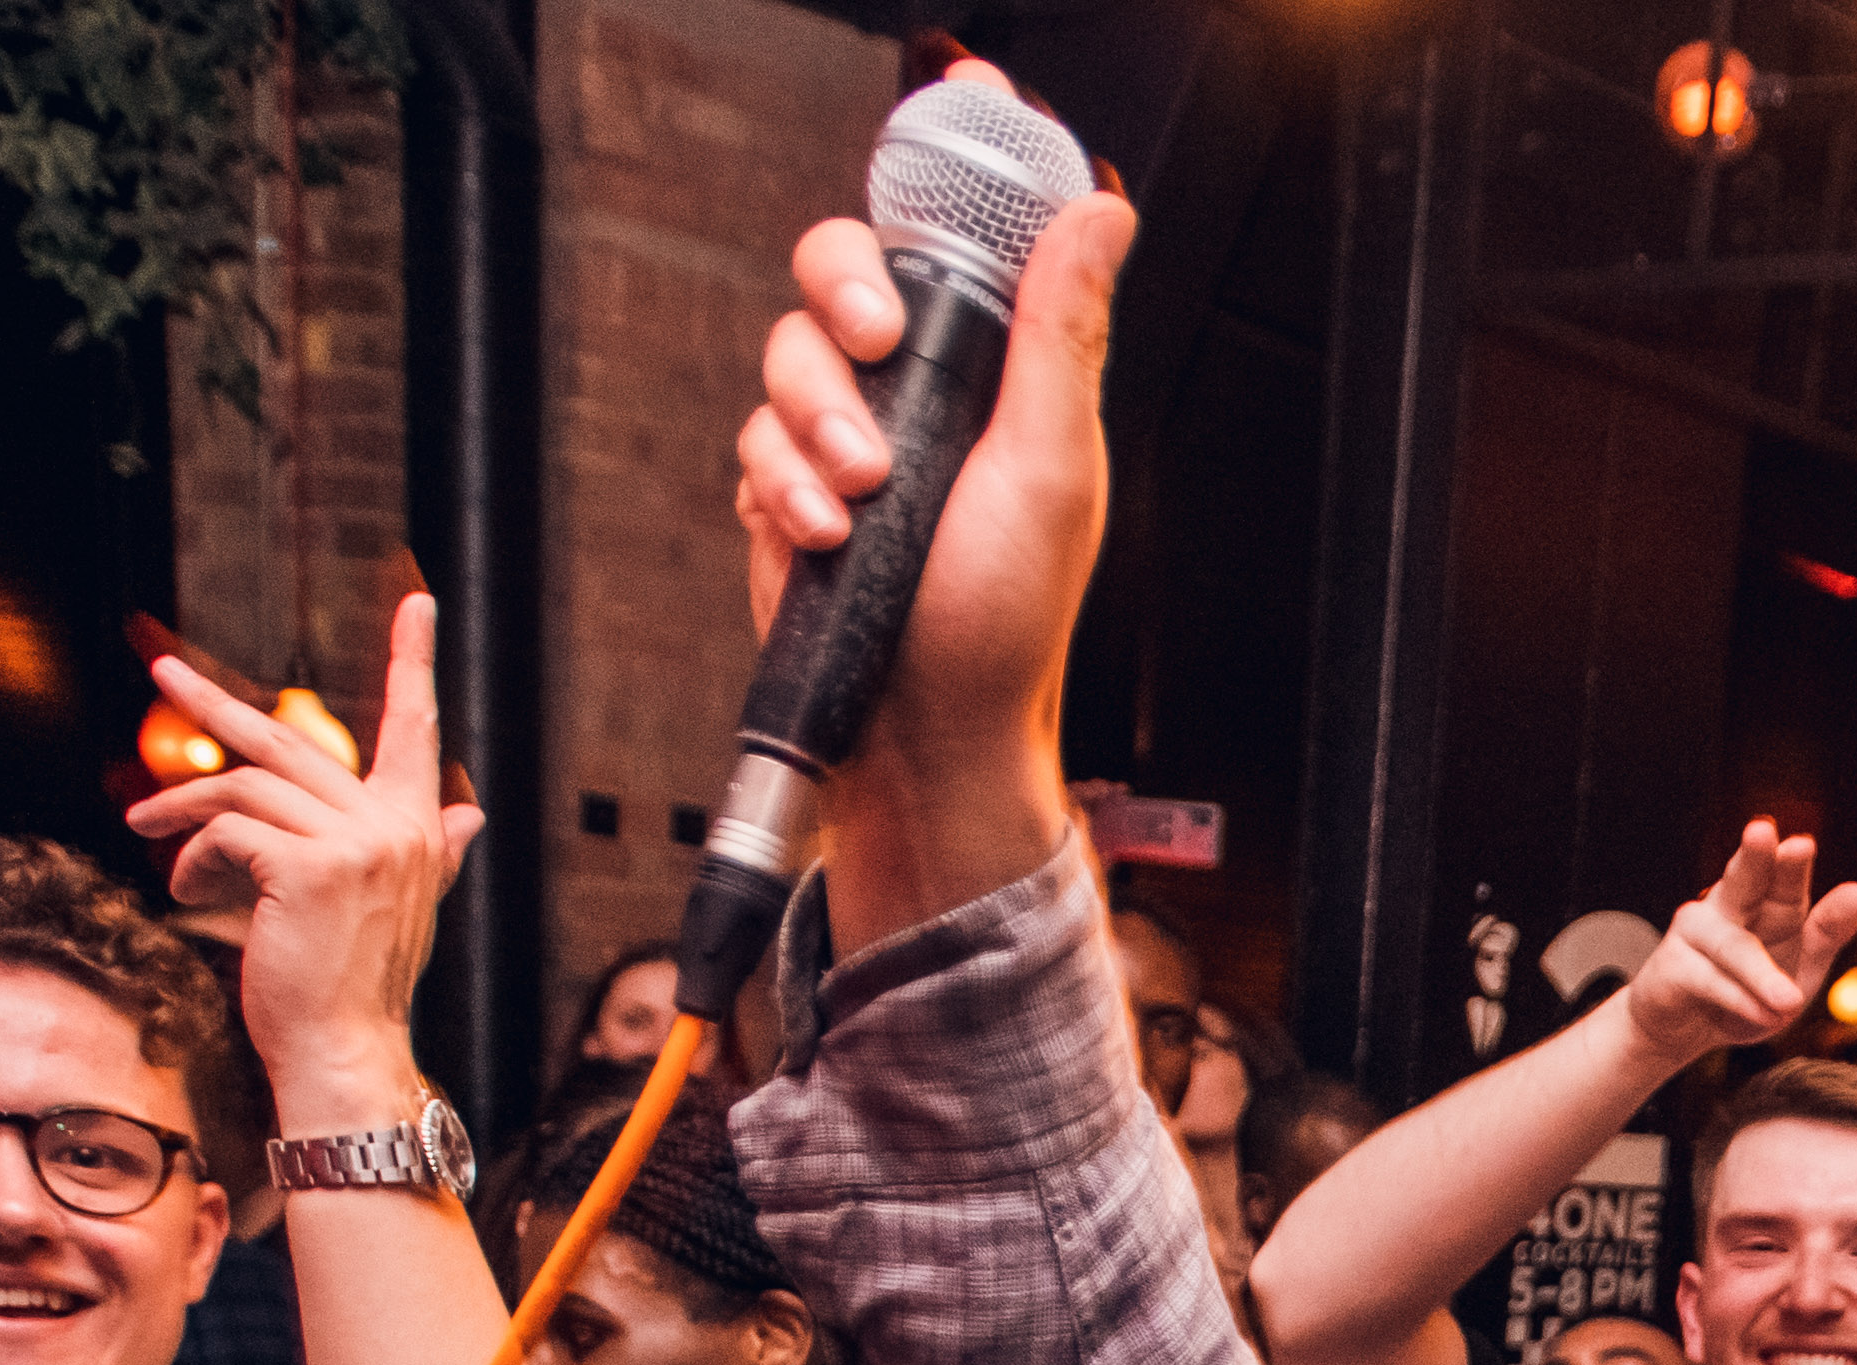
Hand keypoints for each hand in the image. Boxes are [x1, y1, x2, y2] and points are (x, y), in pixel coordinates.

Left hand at [123, 594, 475, 1126]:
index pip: (417, 729)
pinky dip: (195, 859)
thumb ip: (430, 851)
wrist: (346, 1051)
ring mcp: (357, 843)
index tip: (419, 602)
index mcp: (417, 829)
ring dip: (184, 809)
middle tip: (160, 673)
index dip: (414, 662)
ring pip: (245, 790)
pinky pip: (229, 834)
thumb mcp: (394, 905)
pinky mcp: (310, 866)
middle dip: (214, 706)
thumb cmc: (357, 985)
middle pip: (290, 743)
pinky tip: (188, 891)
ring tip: (146, 828)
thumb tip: (472, 814)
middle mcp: (396, 826)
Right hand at [738, 64, 1139, 945]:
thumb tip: (1104, 214)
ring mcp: (848, 441)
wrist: (923, 735)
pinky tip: (826, 536)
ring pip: (786, 356)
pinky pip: (752, 444)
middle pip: (839, 271)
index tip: (933, 138)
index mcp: (994, 372)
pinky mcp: (789, 496)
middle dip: (840, 295)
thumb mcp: (1053, 465)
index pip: (957, 245)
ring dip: (814, 419)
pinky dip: (780, 486)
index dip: (938, 185)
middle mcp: (919, 395)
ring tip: (862, 494)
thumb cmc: (1005, 620)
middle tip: (873, 341)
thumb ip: (1059, 333)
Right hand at [1622, 822, 1856, 1068]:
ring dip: (1762, 975)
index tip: (1802, 846)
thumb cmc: (1749, 993)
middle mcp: (1728, 905)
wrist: (1686, 1030)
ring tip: (1790, 1002)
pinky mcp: (1672, 967)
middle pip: (1742, 879)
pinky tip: (1764, 1016)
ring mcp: (1696, 933)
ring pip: (1733, 948)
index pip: (1783, 879)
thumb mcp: (1801, 967)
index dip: (1791, 864)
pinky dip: (1740, 1001)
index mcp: (1767, 901)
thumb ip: (1828, 933)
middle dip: (1753, 857)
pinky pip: (1710, 982)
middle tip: (1762, 832)